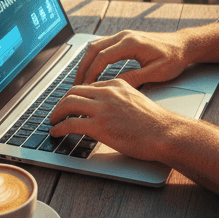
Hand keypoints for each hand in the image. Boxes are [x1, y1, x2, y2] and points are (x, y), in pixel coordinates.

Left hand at [50, 77, 175, 163]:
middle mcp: (107, 92)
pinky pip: (71, 124)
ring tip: (53, 120)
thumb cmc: (156, 122)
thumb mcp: (137, 100)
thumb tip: (109, 110)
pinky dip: (59, 128)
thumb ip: (120, 100)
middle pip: (74, 91)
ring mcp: (102, 108)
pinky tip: (56, 132)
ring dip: (56, 112)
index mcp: (117, 84)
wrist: (165, 133)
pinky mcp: (99, 126)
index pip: (88, 86)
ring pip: (68, 103)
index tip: (71, 104)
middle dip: (62, 101)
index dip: (76, 96)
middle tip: (57, 111)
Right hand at [74, 22, 218, 87]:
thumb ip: (135, 78)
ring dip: (86, 62)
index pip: (103, 58)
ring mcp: (123, 36)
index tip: (85, 87)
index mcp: (131, 43)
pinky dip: (94, 58)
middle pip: (94, 49)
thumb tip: (115, 86)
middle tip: (75, 85)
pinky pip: (103, 46)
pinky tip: (92, 71)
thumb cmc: (174, 58)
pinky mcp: (125, 39)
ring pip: (96, 46)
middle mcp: (124, 36)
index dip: (91, 73)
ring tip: (81, 80)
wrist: (184, 45)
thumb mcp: (157, 72)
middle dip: (83, 67)